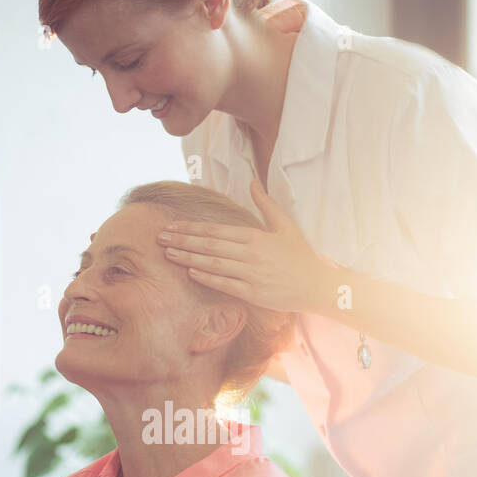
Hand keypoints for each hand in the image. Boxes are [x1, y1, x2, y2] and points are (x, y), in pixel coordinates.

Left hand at [156, 178, 323, 312]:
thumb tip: (253, 182)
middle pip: (209, 246)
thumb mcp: (286, 225)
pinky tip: (191, 272)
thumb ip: (266, 204)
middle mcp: (250, 254)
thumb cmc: (300, 255)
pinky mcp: (253, 294)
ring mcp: (251, 275)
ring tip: (168, 254)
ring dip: (188, 259)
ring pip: (213, 264)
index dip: (191, 228)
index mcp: (255, 236)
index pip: (215, 231)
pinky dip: (207, 278)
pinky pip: (225, 284)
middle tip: (159, 238)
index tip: (172, 227)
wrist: (317, 285)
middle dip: (182, 241)